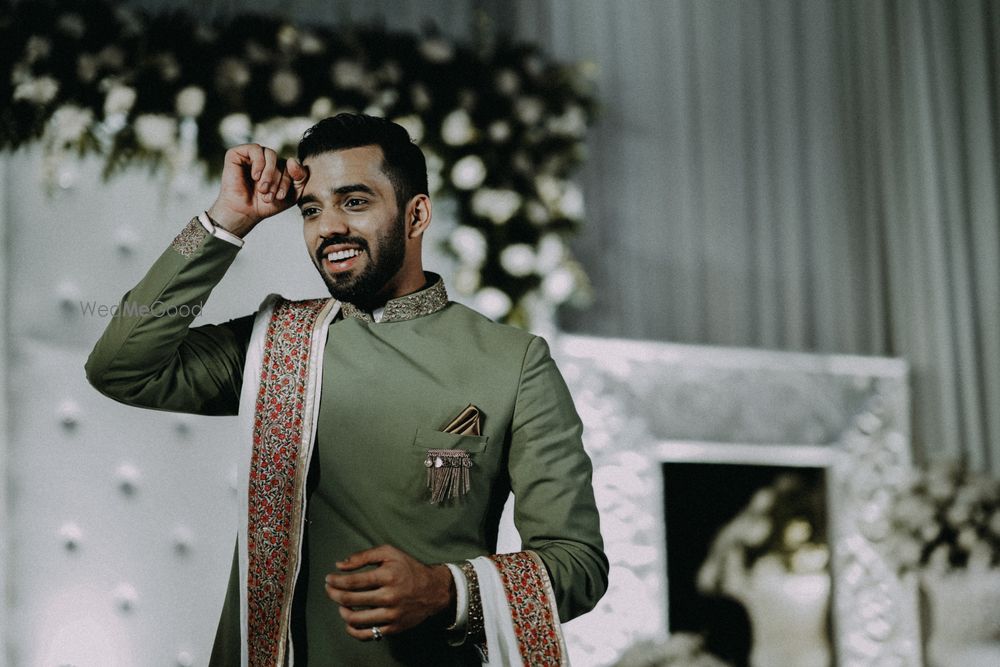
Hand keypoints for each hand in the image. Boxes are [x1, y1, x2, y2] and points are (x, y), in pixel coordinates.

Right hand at [206, 144, 308, 236]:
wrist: (244, 213)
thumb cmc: (266, 204)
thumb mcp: (292, 194)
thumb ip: (301, 177)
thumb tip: (292, 160)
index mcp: (280, 166)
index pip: (292, 165)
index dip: (288, 181)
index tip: (281, 196)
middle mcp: (267, 159)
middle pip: (281, 160)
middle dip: (277, 181)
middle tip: (269, 196)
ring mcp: (253, 155)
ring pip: (270, 154)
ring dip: (269, 174)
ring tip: (262, 189)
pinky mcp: (238, 153)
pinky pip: (255, 149)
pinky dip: (258, 163)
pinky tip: (255, 177)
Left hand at [324, 544, 454, 640]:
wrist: (433, 590)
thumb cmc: (408, 568)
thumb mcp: (389, 553)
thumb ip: (363, 556)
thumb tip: (340, 565)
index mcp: (387, 575)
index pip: (352, 581)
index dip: (335, 581)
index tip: (328, 579)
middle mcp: (389, 596)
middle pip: (350, 599)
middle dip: (334, 594)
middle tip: (329, 590)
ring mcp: (392, 614)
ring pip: (356, 619)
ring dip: (342, 612)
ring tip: (340, 605)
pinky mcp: (394, 628)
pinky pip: (367, 634)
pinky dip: (353, 629)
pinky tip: (350, 621)